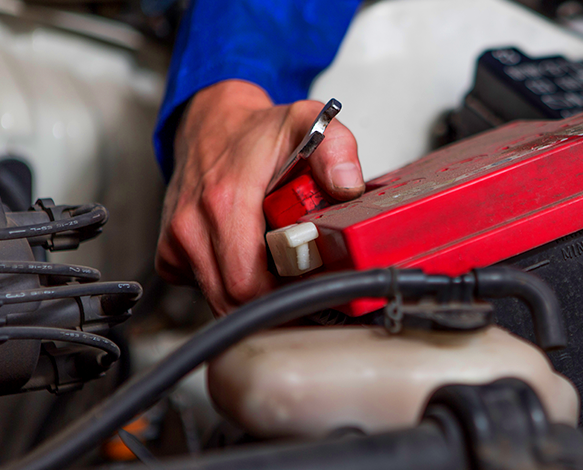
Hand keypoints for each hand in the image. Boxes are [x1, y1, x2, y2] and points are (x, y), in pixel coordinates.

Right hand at [156, 80, 363, 315]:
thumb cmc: (257, 132)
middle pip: (233, 302)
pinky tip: (255, 263)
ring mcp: (177, 242)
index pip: (248, 285)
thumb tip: (347, 184)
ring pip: (219, 301)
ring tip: (285, 274)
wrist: (212, 123)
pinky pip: (205, 289)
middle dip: (276, 307)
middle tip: (308, 293)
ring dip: (256, 298)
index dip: (285, 301)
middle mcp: (192, 225)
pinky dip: (233, 287)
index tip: (314, 295)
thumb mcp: (308, 124)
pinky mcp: (171, 254)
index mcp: (224, 200)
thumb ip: (336, 149)